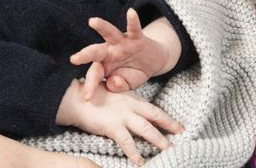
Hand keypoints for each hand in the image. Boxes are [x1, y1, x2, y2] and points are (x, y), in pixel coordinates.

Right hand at [55, 79, 182, 165]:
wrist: (74, 99)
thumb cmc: (90, 97)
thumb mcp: (112, 96)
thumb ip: (124, 104)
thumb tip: (133, 114)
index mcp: (130, 97)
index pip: (152, 109)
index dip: (166, 118)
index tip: (178, 126)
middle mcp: (129, 104)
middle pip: (155, 116)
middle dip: (169, 125)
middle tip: (181, 134)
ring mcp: (122, 115)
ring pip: (146, 129)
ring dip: (158, 140)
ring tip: (168, 149)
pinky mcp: (112, 126)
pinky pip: (127, 142)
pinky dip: (135, 153)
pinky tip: (141, 162)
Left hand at [70, 9, 179, 96]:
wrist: (153, 60)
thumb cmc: (134, 72)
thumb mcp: (127, 85)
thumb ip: (119, 86)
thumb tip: (112, 83)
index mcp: (104, 65)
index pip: (94, 75)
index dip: (91, 85)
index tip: (88, 97)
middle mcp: (109, 52)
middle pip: (95, 52)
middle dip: (84, 55)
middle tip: (74, 59)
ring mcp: (122, 43)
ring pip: (110, 34)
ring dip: (101, 27)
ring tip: (92, 21)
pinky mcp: (137, 38)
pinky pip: (134, 28)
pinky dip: (133, 21)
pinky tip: (131, 12)